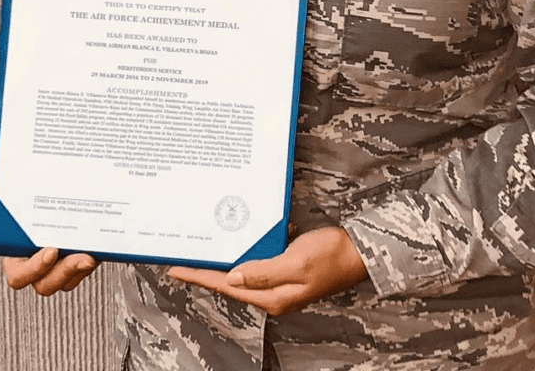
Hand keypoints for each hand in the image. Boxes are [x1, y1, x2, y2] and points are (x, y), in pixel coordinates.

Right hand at [0, 189, 97, 294]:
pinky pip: (87, 268)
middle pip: (44, 284)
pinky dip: (93, 261)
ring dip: (76, 272)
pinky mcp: (86, 252)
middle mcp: (41, 260)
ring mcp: (64, 258)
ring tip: (88, 257)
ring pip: (66, 280)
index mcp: (19, 251)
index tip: (49, 250)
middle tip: (72, 256)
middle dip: (58, 274)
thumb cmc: (32, 193)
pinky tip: (101, 249)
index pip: (18, 274)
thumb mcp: (10, 193)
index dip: (31, 269)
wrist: (71, 181)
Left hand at [167, 226, 367, 315]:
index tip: (176, 269)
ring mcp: (279, 283)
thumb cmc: (332, 256)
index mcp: (272, 296)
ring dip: (226, 259)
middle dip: (206, 269)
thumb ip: (263, 271)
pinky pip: (260, 261)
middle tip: (183, 258)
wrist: (358, 252)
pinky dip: (249, 250)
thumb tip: (232, 278)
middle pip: (230, 281)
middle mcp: (272, 293)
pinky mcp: (286, 270)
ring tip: (204, 249)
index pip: (226, 286)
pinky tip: (243, 238)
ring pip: (243, 271)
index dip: (199, 277)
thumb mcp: (296, 262)